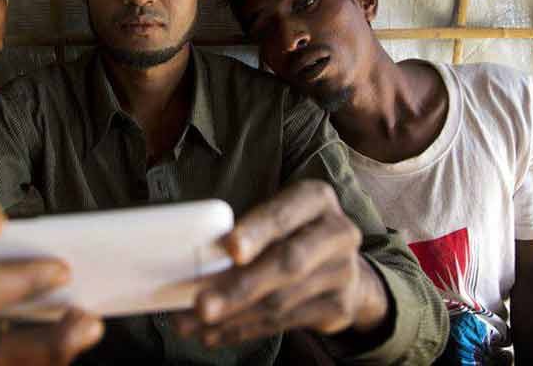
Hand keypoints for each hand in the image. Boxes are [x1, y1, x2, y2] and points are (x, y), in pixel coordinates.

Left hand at [173, 180, 388, 346]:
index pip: (285, 214)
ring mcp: (343, 274)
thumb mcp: (278, 216)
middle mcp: (338, 233)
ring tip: (191, 323)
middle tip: (201, 304)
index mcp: (317, 199)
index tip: (230, 248)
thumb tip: (188, 254)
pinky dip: (243, 330)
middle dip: (239, 287)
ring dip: (231, 316)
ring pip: (281, 301)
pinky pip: (283, 323)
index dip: (257, 231)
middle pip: (286, 263)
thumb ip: (248, 230)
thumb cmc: (292, 232)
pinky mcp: (338, 309)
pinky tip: (213, 333)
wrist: (343, 266)